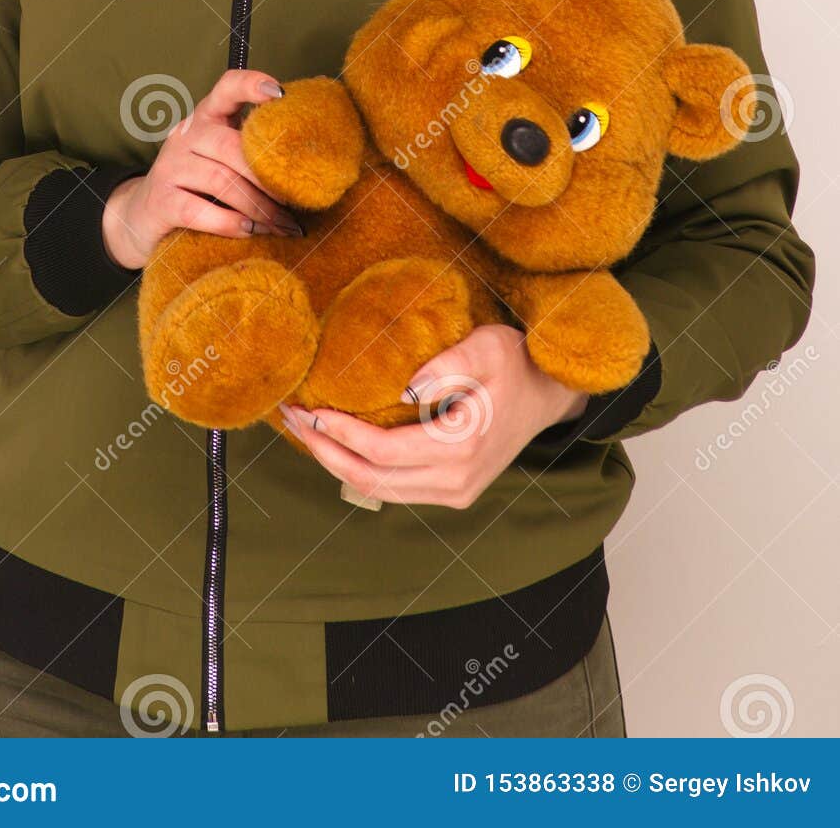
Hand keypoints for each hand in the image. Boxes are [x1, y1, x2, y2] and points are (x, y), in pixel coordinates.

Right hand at [101, 69, 305, 270]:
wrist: (141, 215)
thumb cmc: (196, 184)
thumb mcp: (220, 158)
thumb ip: (251, 151)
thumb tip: (306, 160)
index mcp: (206, 117)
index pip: (226, 88)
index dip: (251, 85)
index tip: (280, 93)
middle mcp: (185, 135)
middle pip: (233, 146)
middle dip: (270, 176)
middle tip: (298, 200)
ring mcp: (170, 167)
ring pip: (222, 181)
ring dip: (260, 206)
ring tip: (284, 225)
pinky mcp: (161, 201)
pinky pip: (201, 211)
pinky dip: (231, 223)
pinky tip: (251, 232)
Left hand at [278, 324, 589, 508]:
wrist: (548, 394)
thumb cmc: (515, 364)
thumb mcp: (487, 347)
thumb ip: (449, 363)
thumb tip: (407, 385)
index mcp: (461, 447)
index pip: (383, 450)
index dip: (340, 433)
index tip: (308, 409)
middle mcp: (455, 481)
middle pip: (372, 479)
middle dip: (325, 451)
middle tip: (291, 419)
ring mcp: (454, 492)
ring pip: (379, 490)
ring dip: (337, 463)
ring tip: (304, 431)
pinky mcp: (452, 491)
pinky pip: (394, 489)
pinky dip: (361, 469)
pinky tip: (339, 444)